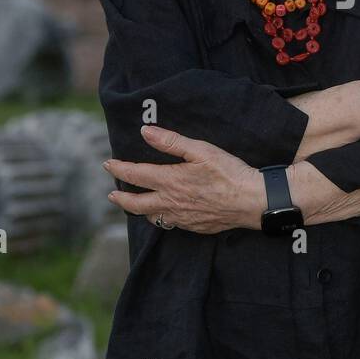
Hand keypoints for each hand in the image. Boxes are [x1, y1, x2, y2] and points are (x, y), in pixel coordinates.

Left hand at [104, 126, 264, 232]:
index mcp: (170, 180)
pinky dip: (160, 218)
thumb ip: (171, 141)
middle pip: (135, 203)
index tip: (108, 164)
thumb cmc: (229, 172)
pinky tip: (164, 213)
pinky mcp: (193, 226)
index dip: (119, 169)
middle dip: (120, 198)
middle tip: (112, 194)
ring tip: (134, 204)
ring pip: (151, 217)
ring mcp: (181, 217)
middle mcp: (170, 202)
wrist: (251, 201)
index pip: (135, 174)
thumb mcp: (201, 150)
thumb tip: (146, 132)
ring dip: (139, 209)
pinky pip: (169, 224)